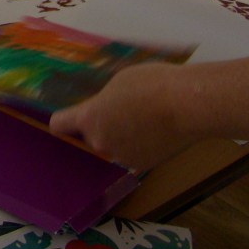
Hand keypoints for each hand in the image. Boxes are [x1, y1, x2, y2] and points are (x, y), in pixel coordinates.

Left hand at [49, 62, 192, 171]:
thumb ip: (101, 101)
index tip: (68, 117)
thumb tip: (99, 108)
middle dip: (93, 128)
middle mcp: (100, 143)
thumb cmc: (152, 85)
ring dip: (115, 138)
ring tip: (136, 119)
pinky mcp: (141, 165)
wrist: (188, 105)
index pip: (59, 125)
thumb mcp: (117, 83)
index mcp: (89, 118)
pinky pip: (127, 154)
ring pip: (108, 148)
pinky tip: (150, 130)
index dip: (63, 121)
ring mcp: (121, 157)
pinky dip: (134, 146)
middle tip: (110, 113)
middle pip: (85, 138)